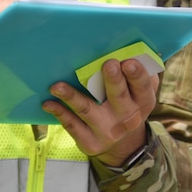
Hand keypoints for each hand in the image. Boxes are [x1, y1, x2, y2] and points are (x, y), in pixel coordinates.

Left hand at [42, 56, 159, 165]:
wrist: (121, 141)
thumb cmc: (128, 103)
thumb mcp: (139, 92)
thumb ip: (139, 73)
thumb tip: (131, 50)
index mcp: (143, 102)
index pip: (142, 87)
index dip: (137, 75)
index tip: (128, 62)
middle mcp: (127, 118)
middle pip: (119, 97)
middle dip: (114, 81)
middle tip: (108, 65)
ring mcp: (107, 131)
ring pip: (87, 110)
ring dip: (72, 97)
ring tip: (57, 86)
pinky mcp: (89, 141)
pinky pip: (72, 125)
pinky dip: (59, 113)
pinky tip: (48, 103)